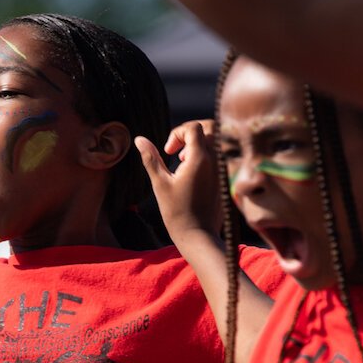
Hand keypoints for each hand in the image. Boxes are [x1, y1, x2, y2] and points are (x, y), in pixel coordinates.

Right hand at [137, 119, 221, 243]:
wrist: (199, 235)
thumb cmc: (177, 212)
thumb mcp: (160, 184)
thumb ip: (151, 158)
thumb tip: (139, 139)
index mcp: (200, 159)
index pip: (193, 127)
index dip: (177, 133)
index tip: (168, 152)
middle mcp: (215, 160)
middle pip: (209, 127)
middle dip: (190, 132)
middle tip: (177, 149)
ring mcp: (222, 169)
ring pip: (214, 141)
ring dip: (196, 144)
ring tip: (182, 163)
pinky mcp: (223, 178)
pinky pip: (217, 155)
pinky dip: (203, 155)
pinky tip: (190, 173)